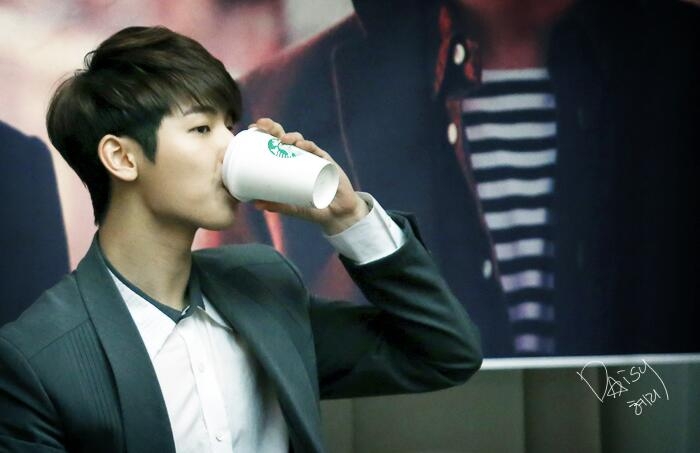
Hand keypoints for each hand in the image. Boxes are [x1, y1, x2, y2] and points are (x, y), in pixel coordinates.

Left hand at [248, 118, 368, 234]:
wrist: (337, 214)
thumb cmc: (313, 208)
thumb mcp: (293, 207)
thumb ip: (277, 205)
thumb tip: (255, 204)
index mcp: (289, 164)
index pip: (275, 144)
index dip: (264, 134)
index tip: (252, 128)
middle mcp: (300, 158)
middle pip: (285, 137)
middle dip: (273, 128)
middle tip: (261, 125)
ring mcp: (313, 158)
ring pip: (300, 141)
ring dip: (290, 136)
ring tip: (282, 140)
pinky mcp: (327, 163)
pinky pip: (316, 151)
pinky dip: (308, 146)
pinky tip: (301, 146)